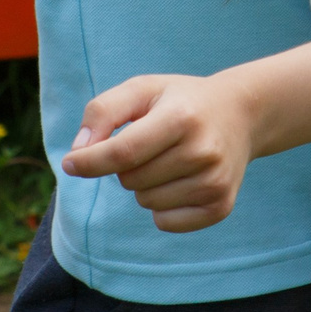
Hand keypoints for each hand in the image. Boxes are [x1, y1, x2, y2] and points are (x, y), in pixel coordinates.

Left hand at [61, 73, 258, 233]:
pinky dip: (161, 207)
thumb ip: (103, 112)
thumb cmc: (180, 100)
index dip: (90, 162)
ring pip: (146, 202)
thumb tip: (78, 154)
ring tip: (169, 160)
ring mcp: (215, 182)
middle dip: (126, 166)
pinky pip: (165, 223)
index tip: (69, 164)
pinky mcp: (221, 206)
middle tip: (152, 143)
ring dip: (144, 185)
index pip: (123, 152)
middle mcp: (202, 151)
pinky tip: (180, 181)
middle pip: (130, 179)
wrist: (241, 114)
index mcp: (181, 117)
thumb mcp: (142, 89)